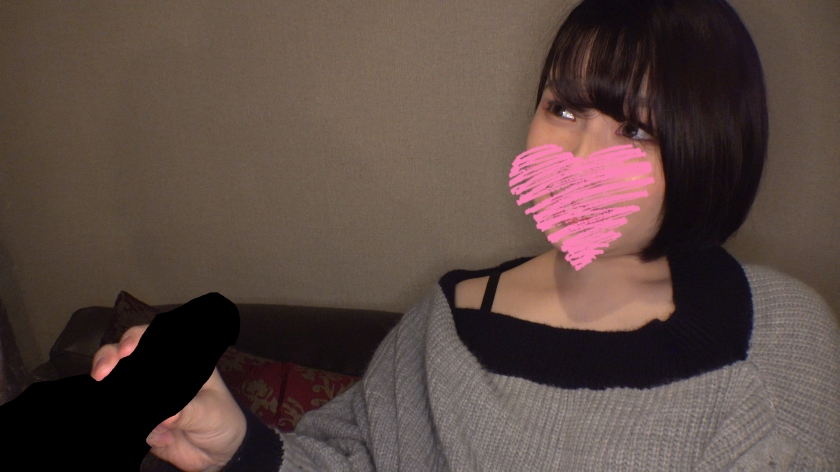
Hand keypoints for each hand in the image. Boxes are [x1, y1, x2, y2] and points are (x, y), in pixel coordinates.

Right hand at [92, 324, 246, 471]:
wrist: (216, 452)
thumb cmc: (221, 420)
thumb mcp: (209, 413)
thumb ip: (188, 411)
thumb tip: (168, 415)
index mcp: (182, 361)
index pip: (156, 338)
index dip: (137, 338)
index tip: (127, 350)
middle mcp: (158, 372)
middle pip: (124, 355)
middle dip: (109, 359)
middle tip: (103, 373)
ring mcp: (145, 393)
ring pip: (114, 382)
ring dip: (113, 390)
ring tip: (132, 409)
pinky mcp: (138, 417)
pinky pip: (121, 417)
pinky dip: (138, 428)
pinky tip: (162, 438)